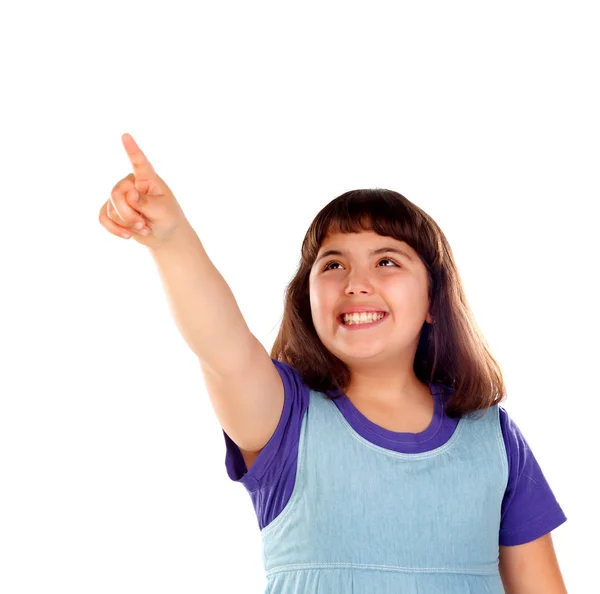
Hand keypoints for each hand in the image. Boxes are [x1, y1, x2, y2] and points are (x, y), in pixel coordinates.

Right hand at [99, 133, 190, 247]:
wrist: (164, 236)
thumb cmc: (168, 219)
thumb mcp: (162, 211)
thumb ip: (145, 202)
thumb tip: (129, 194)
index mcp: (148, 179)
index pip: (139, 162)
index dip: (132, 149)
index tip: (126, 136)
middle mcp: (131, 183)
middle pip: (117, 194)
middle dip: (128, 214)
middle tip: (143, 224)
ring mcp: (120, 196)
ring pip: (110, 208)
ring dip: (126, 223)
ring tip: (142, 227)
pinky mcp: (112, 209)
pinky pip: (103, 217)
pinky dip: (114, 229)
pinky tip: (127, 235)